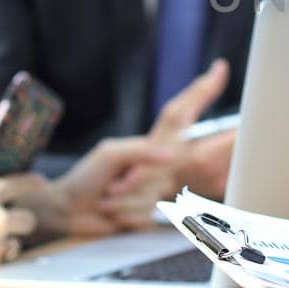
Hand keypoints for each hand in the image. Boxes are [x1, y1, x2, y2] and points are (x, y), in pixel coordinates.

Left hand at [38, 60, 232, 234]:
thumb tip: (172, 156)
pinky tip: (112, 216)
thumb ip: (142, 152)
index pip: (180, 114)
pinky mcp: (151, 213)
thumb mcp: (109, 155)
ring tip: (105, 200)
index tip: (219, 69)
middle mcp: (158, 164)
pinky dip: (128, 217)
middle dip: (147, 185)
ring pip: (158, 198)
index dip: (200, 92)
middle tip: (116, 188)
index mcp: (151, 143)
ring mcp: (156, 189)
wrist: (69, 212)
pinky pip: (151, 218)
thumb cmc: (85, 178)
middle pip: (184, 164)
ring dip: (127, 203)